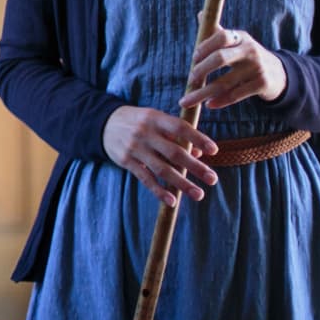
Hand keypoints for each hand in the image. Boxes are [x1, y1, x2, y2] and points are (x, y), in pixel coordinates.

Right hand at [102, 105, 217, 205]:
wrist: (104, 124)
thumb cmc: (139, 122)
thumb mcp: (155, 120)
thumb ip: (176, 135)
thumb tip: (198, 153)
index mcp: (155, 118)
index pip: (180, 128)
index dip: (198, 138)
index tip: (214, 151)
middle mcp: (144, 133)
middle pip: (174, 152)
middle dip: (195, 168)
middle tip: (212, 179)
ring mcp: (134, 148)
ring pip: (162, 169)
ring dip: (182, 184)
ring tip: (198, 194)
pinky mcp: (126, 162)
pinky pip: (145, 178)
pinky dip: (159, 191)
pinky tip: (172, 200)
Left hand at [180, 27, 285, 112]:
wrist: (278, 74)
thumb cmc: (246, 56)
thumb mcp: (236, 42)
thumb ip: (216, 32)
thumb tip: (201, 14)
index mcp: (240, 38)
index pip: (221, 36)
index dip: (205, 46)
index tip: (193, 57)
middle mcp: (250, 51)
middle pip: (220, 59)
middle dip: (200, 70)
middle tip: (189, 80)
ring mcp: (257, 68)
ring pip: (224, 82)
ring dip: (203, 93)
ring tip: (187, 101)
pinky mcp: (262, 84)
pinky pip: (236, 95)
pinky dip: (220, 101)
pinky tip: (209, 105)